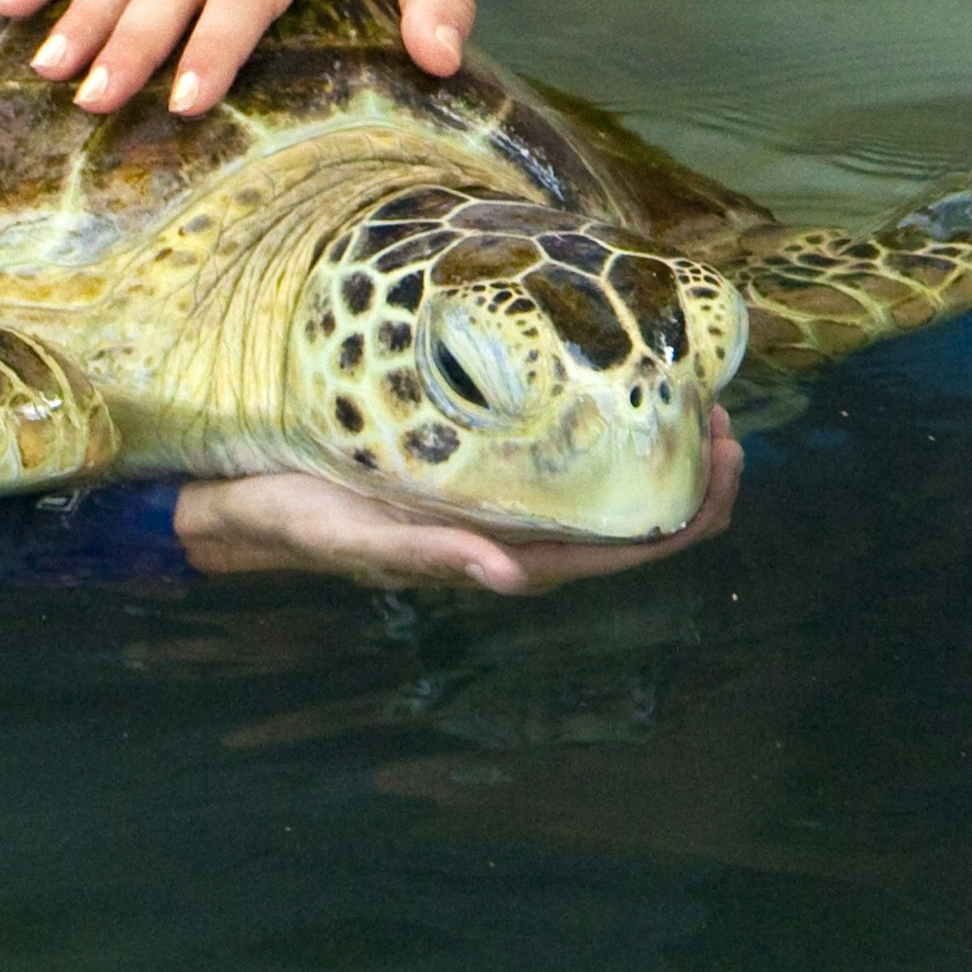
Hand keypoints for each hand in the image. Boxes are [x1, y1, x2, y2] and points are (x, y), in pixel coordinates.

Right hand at [175, 420, 742, 590]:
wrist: (245, 503)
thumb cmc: (300, 517)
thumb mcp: (360, 532)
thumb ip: (433, 552)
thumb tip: (511, 574)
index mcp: (497, 559)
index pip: (614, 551)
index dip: (682, 517)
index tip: (723, 464)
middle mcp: (510, 537)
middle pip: (626, 525)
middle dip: (690, 481)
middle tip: (726, 416)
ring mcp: (497, 508)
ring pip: (602, 496)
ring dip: (659, 458)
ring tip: (698, 403)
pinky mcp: (476, 476)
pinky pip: (561, 468)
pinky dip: (606, 437)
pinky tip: (620, 396)